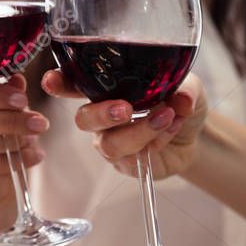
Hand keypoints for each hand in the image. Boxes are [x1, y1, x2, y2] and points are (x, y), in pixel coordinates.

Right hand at [41, 70, 206, 179]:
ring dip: (140, 130)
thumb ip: (184, 87)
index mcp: (105, 88)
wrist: (195, 135)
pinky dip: (155, 140)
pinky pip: (132, 157)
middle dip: (102, 114)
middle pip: (83, 119)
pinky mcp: (126, 164)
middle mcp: (102, 116)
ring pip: (110, 143)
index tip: (51, 81)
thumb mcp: (187, 84)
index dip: (59, 83)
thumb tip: (181, 97)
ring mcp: (111, 141)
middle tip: (126, 109)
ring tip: (167, 116)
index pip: (74, 84)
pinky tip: (172, 127)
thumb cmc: (180, 101)